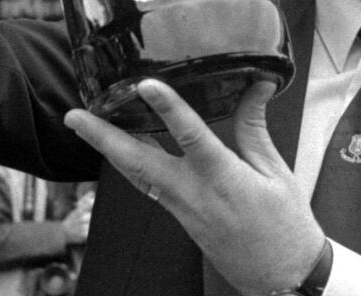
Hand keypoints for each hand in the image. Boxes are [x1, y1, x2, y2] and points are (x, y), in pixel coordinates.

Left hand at [65, 79, 325, 295]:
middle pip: (139, 163)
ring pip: (135, 176)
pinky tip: (118, 149)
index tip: (147, 85)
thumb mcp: (277, 172)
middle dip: (103, 138)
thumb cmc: (284, 227)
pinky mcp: (178, 216)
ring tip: (84, 125)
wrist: (279, 275)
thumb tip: (257, 87)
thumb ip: (256, 128)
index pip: (191, 137)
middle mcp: (194, 194)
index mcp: (224, 179)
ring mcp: (181, 209)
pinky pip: (145, 186)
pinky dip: (128, 164)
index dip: (168, 108)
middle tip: (75, 116)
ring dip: (107, 149)